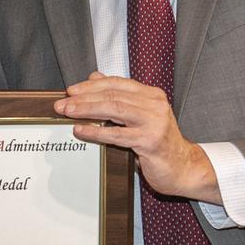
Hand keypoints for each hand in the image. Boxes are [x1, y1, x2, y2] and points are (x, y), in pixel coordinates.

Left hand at [55, 72, 220, 203]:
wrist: (183, 168)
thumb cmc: (158, 143)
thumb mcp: (140, 116)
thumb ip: (120, 97)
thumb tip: (95, 77)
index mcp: (151, 95)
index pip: (117, 83)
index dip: (91, 85)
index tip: (71, 90)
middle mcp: (155, 105)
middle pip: (112, 95)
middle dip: (83, 98)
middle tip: (62, 103)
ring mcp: (154, 122)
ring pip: (114, 109)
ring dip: (86, 110)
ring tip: (67, 112)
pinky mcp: (151, 141)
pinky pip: (117, 135)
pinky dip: (96, 132)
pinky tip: (80, 130)